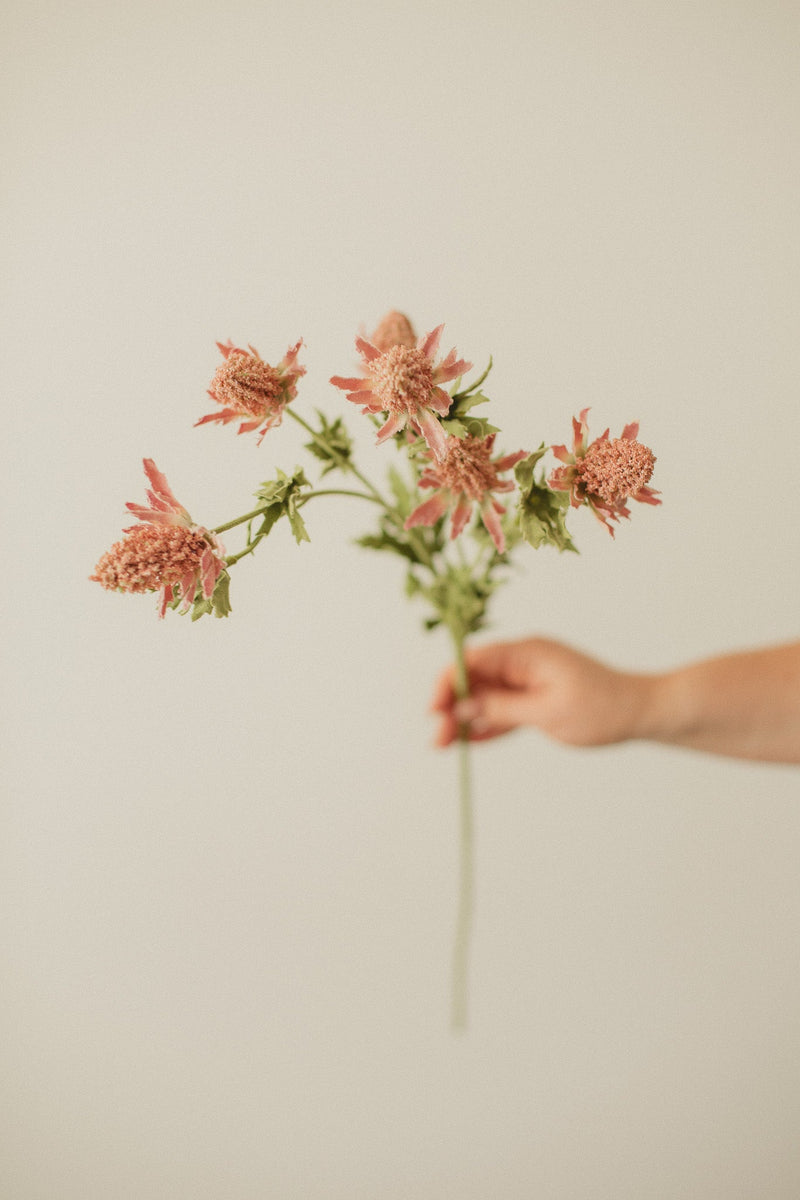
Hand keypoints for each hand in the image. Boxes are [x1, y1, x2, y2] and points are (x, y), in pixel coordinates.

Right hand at [430, 637, 648, 748]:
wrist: (639, 713)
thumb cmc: (601, 707)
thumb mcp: (548, 712)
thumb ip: (503, 708)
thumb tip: (463, 707)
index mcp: (526, 653)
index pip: (474, 660)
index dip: (448, 681)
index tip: (434, 708)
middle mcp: (522, 664)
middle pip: (473, 680)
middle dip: (451, 706)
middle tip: (438, 738)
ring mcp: (526, 682)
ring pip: (483, 698)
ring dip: (463, 719)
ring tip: (443, 745)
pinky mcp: (532, 701)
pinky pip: (500, 712)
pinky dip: (484, 726)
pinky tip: (467, 742)